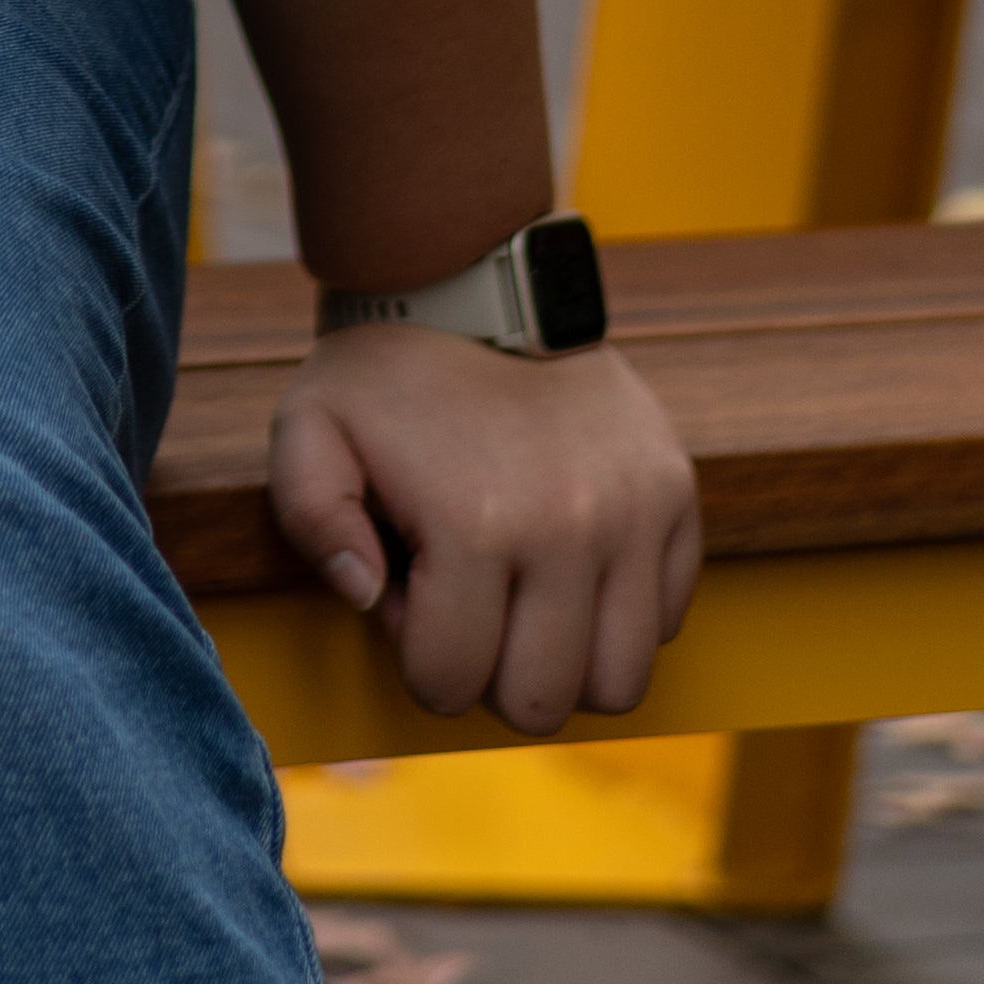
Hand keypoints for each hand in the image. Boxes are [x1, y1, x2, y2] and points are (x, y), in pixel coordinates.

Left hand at [267, 330, 700, 734]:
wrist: (476, 279)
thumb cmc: (385, 371)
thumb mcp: (307, 429)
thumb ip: (312, 524)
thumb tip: (368, 598)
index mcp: (475, 525)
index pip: (448, 683)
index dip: (414, 648)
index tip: (407, 584)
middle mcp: (571, 530)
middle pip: (542, 704)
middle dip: (490, 673)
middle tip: (466, 600)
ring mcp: (635, 514)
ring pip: (619, 682)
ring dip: (564, 661)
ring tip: (522, 596)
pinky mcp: (676, 496)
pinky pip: (665, 619)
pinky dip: (618, 614)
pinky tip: (569, 563)